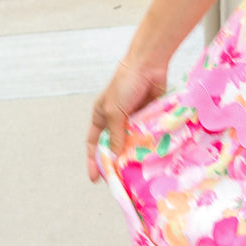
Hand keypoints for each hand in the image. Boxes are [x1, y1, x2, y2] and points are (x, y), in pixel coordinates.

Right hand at [86, 57, 166, 182]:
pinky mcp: (149, 118)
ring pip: (133, 143)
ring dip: (135, 155)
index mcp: (101, 116)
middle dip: (117, 161)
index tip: (95, 178)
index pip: (94, 143)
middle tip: (121, 179)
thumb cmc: (125, 84)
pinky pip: (148, 135)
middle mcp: (117, 120)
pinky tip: (152, 156)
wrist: (149, 65)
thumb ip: (116, 135)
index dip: (93, 160)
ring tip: (137, 172)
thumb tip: (115, 158)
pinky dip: (149, 144)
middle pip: (115, 146)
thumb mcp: (115, 111)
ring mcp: (134, 119)